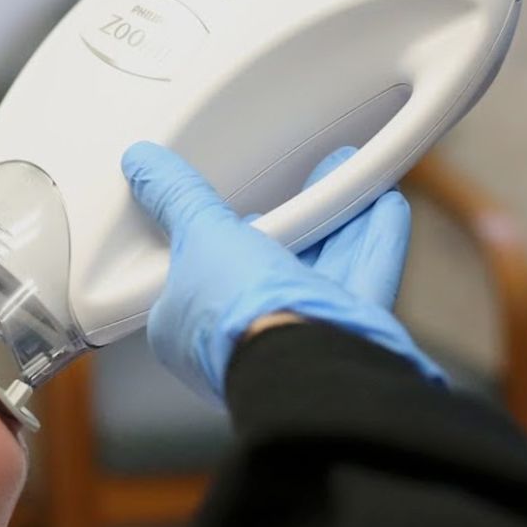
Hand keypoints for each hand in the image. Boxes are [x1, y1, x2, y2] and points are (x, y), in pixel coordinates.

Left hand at [122, 142, 443, 402]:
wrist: (303, 362)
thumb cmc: (236, 312)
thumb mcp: (200, 235)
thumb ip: (178, 199)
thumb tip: (141, 164)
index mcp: (190, 327)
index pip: (198, 273)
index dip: (216, 237)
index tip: (235, 209)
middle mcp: (242, 336)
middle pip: (269, 267)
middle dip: (293, 220)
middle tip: (302, 182)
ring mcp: (296, 338)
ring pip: (321, 270)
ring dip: (337, 219)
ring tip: (345, 174)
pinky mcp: (346, 337)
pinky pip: (363, 280)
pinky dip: (375, 243)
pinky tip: (385, 207)